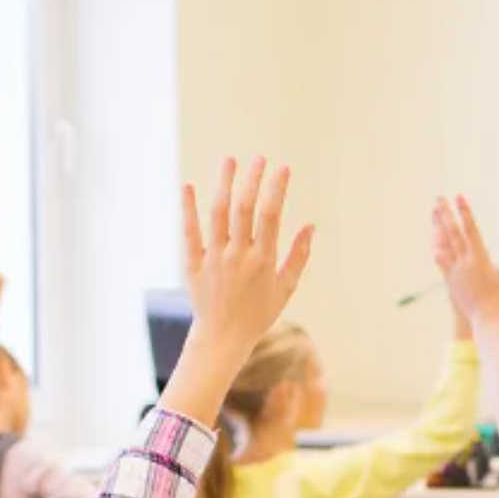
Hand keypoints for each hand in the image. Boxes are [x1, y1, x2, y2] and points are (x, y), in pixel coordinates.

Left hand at [181, 157, 313, 358]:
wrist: (222, 339)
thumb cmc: (258, 314)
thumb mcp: (285, 289)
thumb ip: (299, 256)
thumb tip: (311, 225)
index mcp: (263, 261)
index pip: (271, 216)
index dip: (277, 189)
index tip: (282, 168)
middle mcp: (237, 257)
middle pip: (244, 209)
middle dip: (252, 180)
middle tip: (258, 158)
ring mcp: (213, 260)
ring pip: (217, 215)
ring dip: (223, 184)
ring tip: (229, 160)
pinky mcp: (192, 265)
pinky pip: (189, 233)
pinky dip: (187, 209)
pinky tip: (186, 186)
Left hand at [432, 196, 498, 326]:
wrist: (487, 321)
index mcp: (479, 258)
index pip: (470, 229)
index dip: (464, 212)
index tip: (458, 197)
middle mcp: (463, 263)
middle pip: (452, 233)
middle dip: (445, 214)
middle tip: (438, 198)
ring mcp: (455, 272)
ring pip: (444, 245)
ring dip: (439, 228)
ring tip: (434, 214)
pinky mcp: (451, 282)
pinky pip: (442, 263)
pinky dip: (438, 251)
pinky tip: (435, 246)